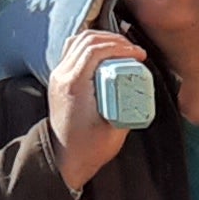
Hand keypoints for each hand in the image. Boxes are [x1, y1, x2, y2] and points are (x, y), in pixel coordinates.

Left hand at [48, 30, 147, 191]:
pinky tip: (106, 54)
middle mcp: (62, 76)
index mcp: (74, 85)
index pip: (95, 49)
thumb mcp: (115, 127)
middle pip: (86, 40)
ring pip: (78, 41)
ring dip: (102, 39)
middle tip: (134, 50)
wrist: (66, 159)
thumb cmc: (90, 147)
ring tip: (122, 49)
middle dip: (114, 39)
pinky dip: (90, 46)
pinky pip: (73, 50)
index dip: (120, 46)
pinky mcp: (60, 79)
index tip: (138, 54)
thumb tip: (140, 84)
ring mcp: (58, 76)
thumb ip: (128, 103)